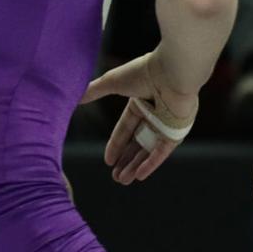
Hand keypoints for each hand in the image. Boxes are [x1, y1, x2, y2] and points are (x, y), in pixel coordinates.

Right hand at [81, 51, 197, 184]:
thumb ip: (94, 90)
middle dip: (126, 160)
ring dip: (136, 166)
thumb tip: (75, 95)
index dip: (116, 144)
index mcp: (141, 101)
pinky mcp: (177, 130)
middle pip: (138, 142)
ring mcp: (167, 123)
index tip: (107, 160)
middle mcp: (155, 113)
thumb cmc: (143, 72)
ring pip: (149, 149)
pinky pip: (163, 150)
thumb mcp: (113, 82)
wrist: (172, 70)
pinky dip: (151, 163)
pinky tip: (140, 176)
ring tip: (123, 181)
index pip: (126, 127)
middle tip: (115, 177)